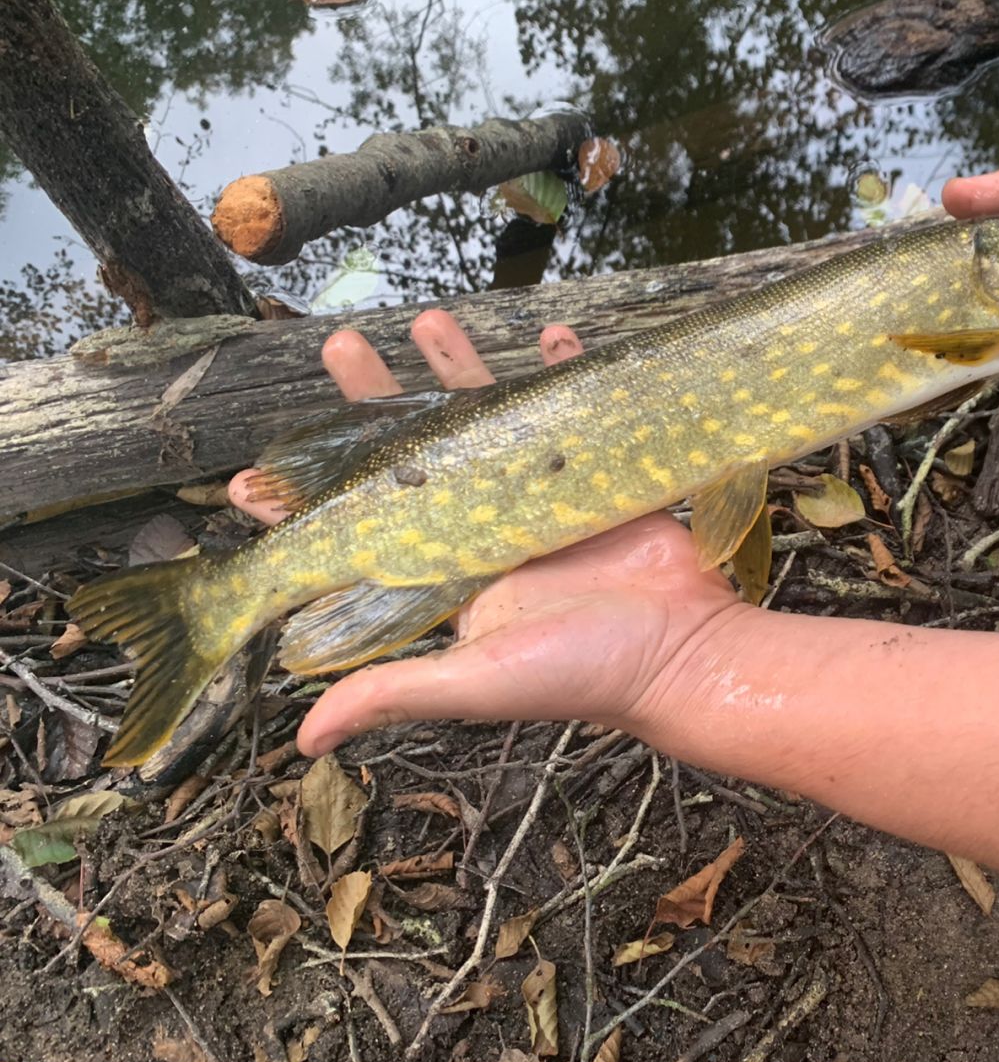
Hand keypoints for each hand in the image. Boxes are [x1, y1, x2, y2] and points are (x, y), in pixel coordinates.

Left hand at [229, 310, 746, 756]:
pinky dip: (565, 371)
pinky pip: (575, 407)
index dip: (306, 505)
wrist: (682, 653)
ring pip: (488, 416)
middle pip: (416, 451)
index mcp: (448, 575)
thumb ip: (391, 693)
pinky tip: (552, 336)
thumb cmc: (580, 675)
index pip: (361, 533)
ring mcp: (542, 494)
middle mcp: (486, 528)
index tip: (253, 478)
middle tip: (341, 348)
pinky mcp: (598, 472)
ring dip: (460, 367)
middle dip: (375, 400)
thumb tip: (302, 743)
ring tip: (428, 318)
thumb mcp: (475, 682)